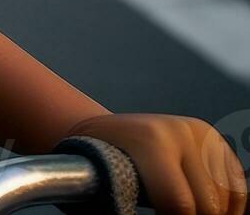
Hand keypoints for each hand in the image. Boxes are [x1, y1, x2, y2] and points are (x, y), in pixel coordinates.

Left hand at [67, 113, 246, 214]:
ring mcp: (200, 132)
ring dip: (214, 212)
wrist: (107, 130)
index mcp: (150, 142)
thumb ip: (129, 204)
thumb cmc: (101, 163)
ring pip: (230, 195)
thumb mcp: (110, 180)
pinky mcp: (214, 138)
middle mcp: (180, 131)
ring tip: (189, 213)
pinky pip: (237, 184)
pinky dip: (229, 204)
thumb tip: (156, 211)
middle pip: (208, 202)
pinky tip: (208, 209)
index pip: (180, 203)